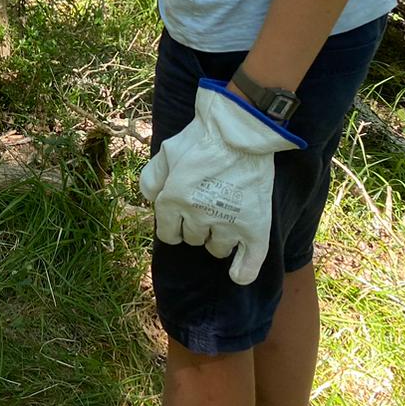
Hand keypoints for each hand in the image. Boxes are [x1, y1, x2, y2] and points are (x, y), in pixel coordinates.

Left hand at [140, 79, 304, 284]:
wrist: (238, 131)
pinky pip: (250, 260)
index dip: (172, 226)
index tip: (179, 218)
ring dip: (217, 238)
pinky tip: (238, 274)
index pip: (167, 233)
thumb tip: (150, 200)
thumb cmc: (200, 140)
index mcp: (172, 201)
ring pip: (217, 247)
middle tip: (205, 207)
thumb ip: (151, 179)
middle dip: (195, 227)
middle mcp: (197, 216)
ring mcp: (227, 223)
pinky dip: (244, 270)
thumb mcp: (165, 154)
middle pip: (192, 239)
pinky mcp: (254, 225)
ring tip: (223, 217)